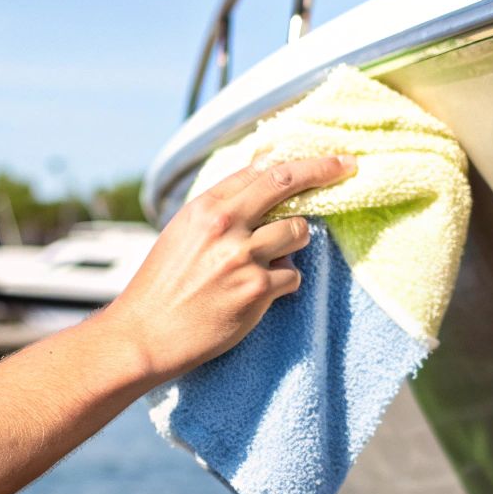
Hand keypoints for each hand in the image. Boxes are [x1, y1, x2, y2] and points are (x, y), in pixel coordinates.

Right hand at [103, 154, 355, 381]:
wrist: (145, 335)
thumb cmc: (163, 286)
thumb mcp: (182, 233)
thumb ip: (220, 209)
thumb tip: (260, 182)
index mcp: (205, 207)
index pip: (260, 170)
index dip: (295, 162)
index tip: (321, 158)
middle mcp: (225, 225)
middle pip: (287, 183)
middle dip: (323, 170)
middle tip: (347, 166)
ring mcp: (243, 256)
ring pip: (299, 231)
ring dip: (295, 243)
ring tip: (273, 257)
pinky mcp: (257, 290)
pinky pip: (293, 275)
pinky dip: (284, 282)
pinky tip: (260, 293)